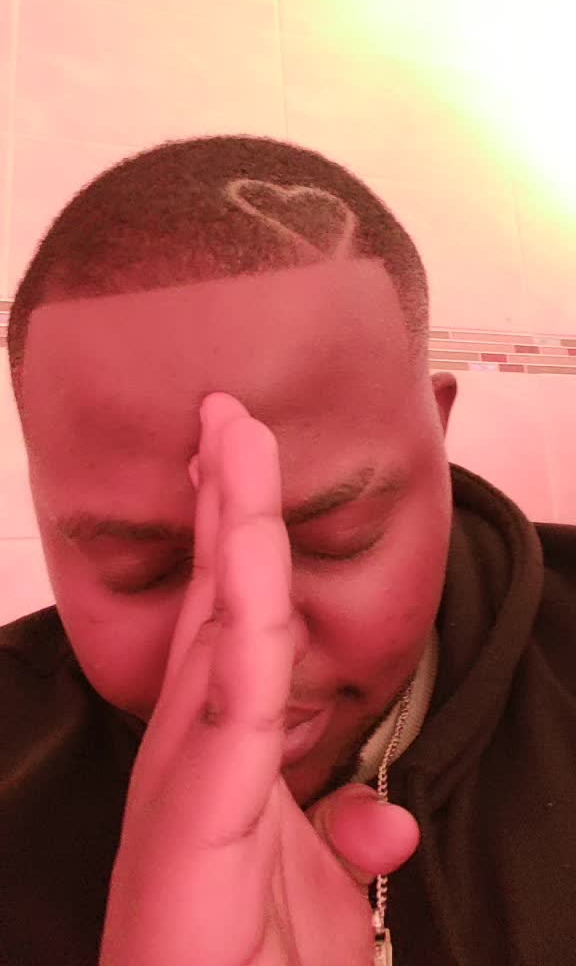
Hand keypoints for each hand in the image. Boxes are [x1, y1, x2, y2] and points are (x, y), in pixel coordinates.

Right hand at [99, 393, 419, 965]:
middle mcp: (191, 742)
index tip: (237, 463)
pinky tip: (249, 545)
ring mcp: (188, 767)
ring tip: (232, 436)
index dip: (233, 539)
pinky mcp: (197, 807)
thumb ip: (344, 836)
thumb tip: (390, 821)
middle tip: (225, 415)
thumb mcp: (314, 892)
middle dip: (223, 500)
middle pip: (213, 595)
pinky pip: (232, 694)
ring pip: (220, 618)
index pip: (226, 622)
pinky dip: (242, 612)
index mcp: (214, 750)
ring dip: (230, 521)